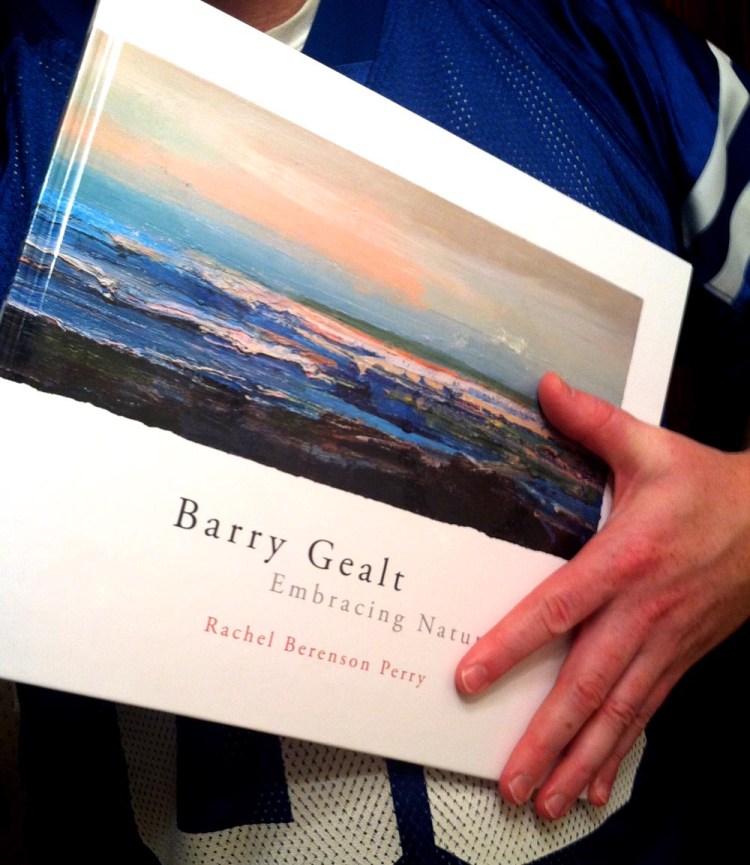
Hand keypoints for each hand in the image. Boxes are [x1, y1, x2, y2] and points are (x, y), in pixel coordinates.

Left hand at [455, 372, 749, 818]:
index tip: (471, 679)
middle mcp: (642, 611)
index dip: (512, 646)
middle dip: (545, 736)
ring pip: (617, 711)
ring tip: (542, 801)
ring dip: (577, 758)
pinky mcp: (682, 657)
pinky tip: (593, 785)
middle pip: (586, 682)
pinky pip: (646, 713)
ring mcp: (666, 642)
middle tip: (509, 782)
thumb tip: (545, 387)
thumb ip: (592, 421)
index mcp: (625, 558)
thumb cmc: (711, 488)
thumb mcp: (652, 446)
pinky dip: (617, 751)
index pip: (558, 608)